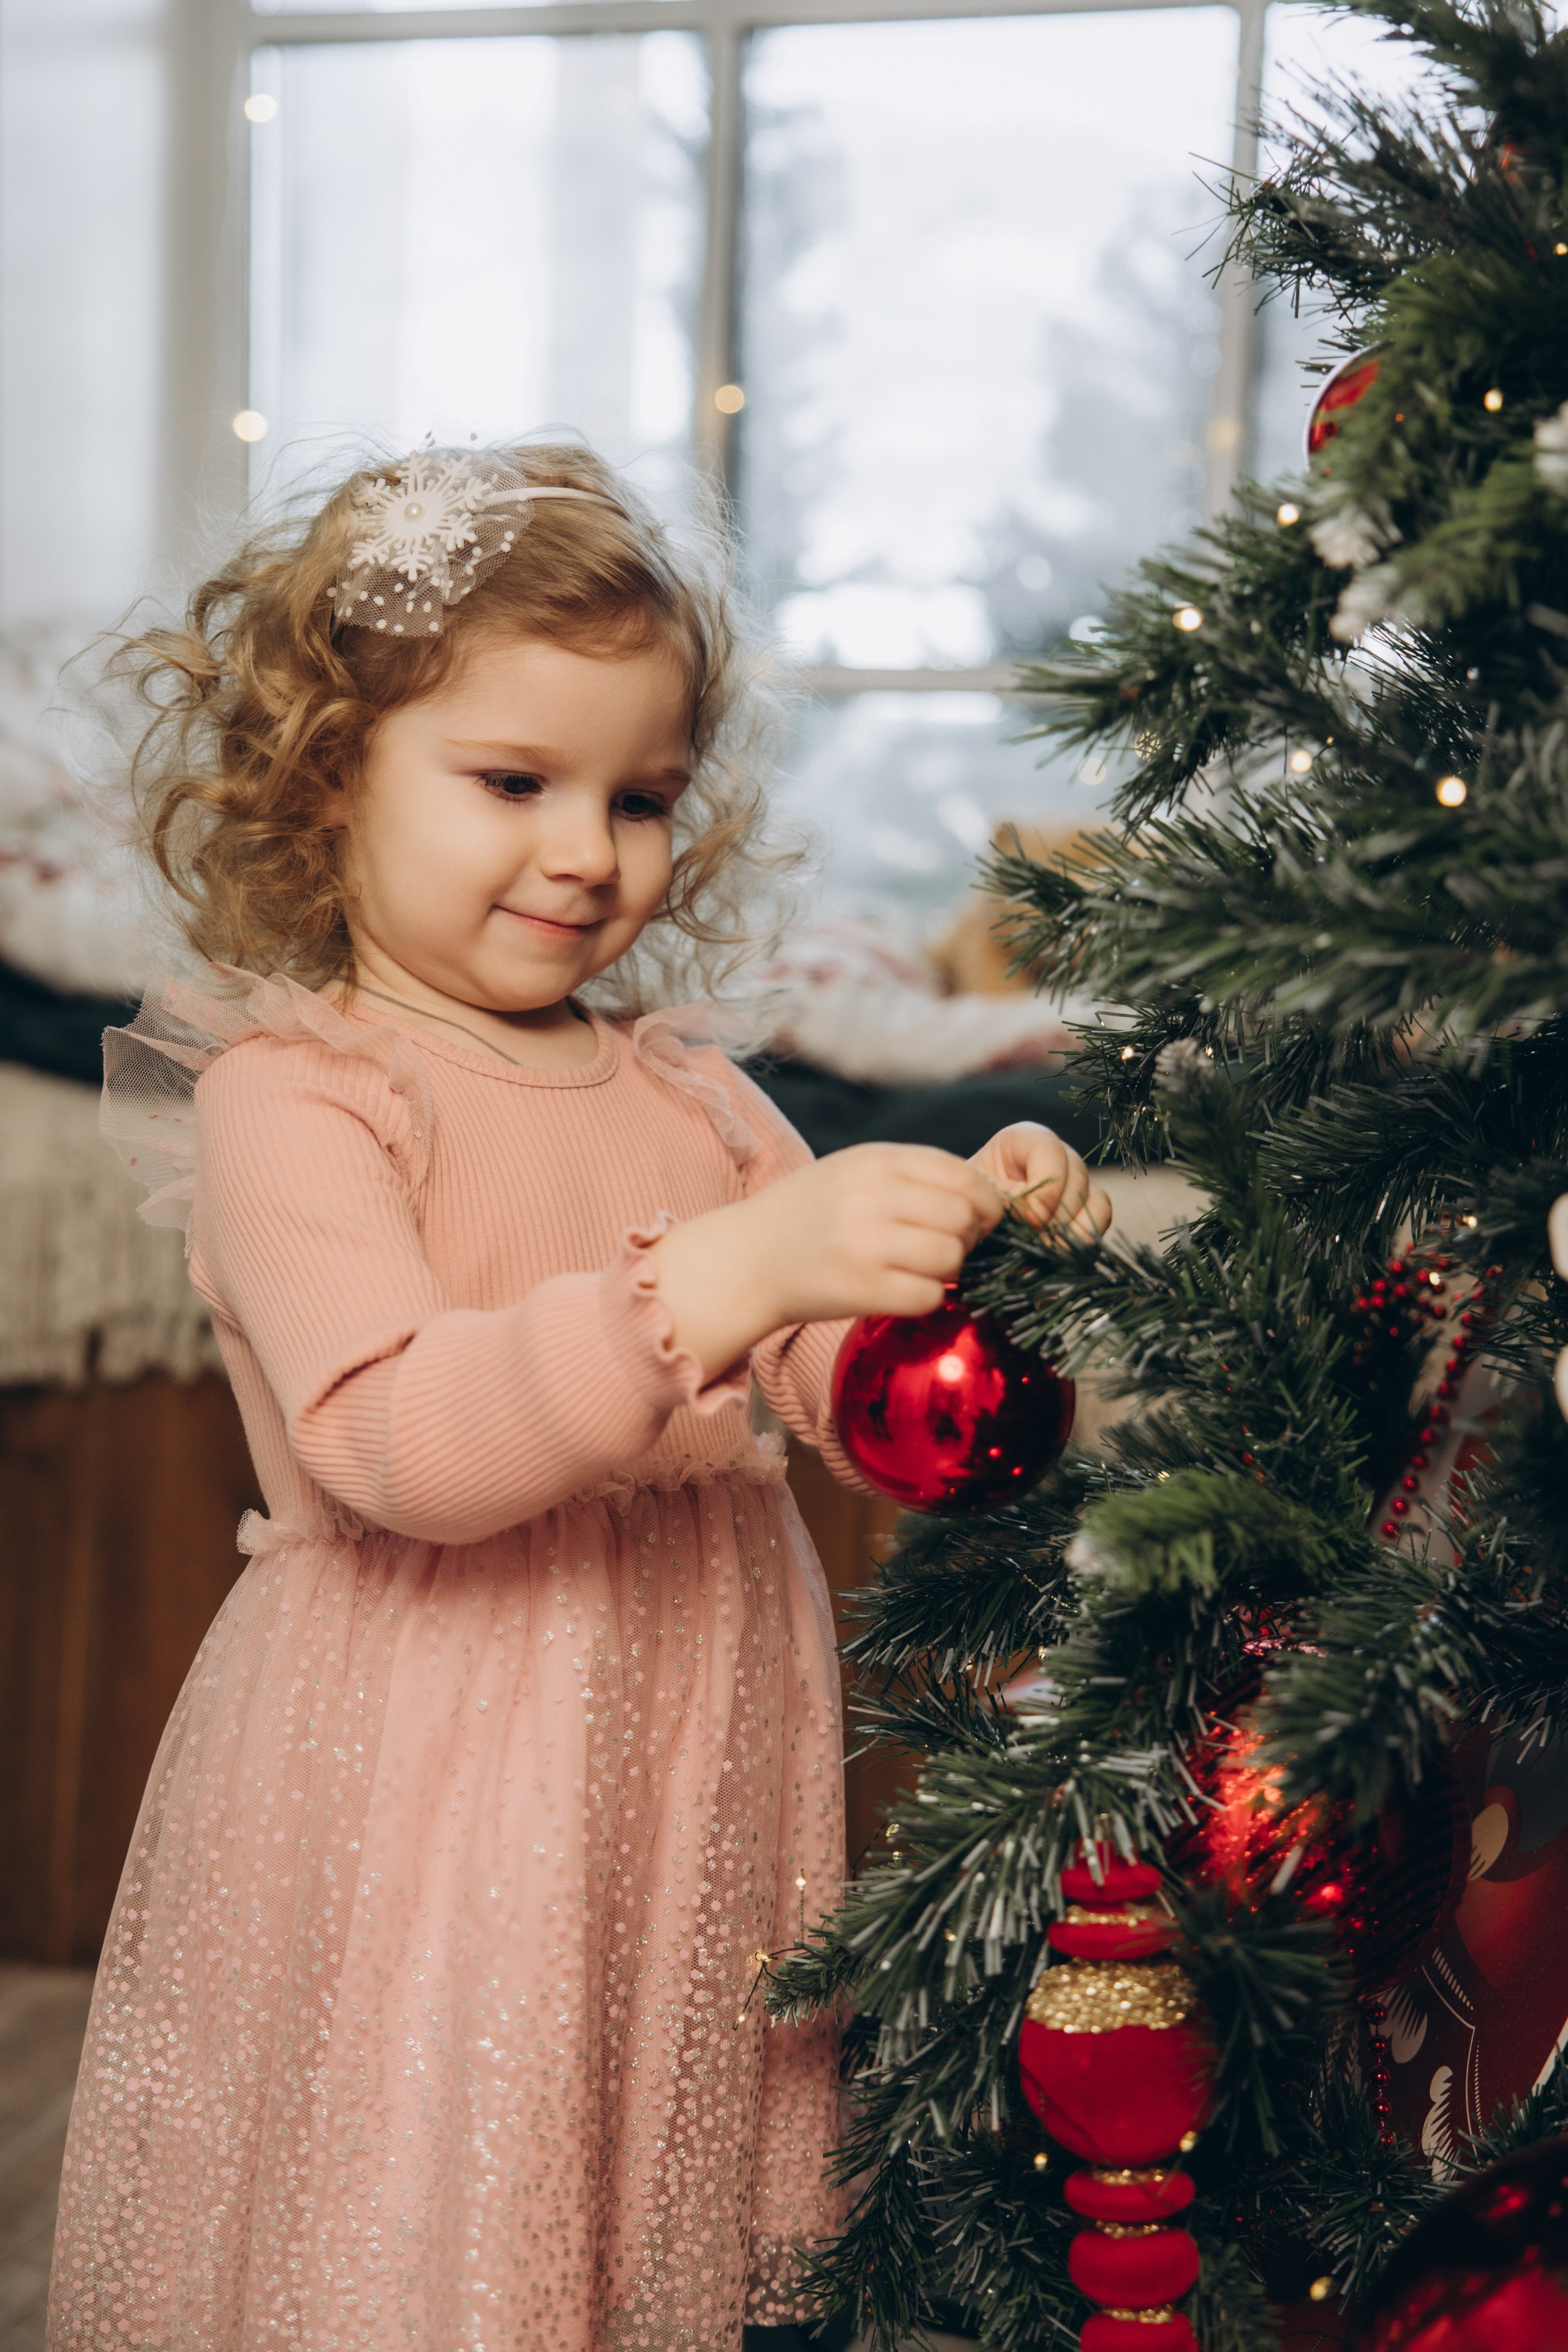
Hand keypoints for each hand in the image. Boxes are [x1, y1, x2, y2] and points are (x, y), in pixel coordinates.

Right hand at [649, 1142, 1002, 1379]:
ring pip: (951, 1256)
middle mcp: (872, 1197)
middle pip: (963, 1217)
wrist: (748, 1259)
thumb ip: (910, 1173)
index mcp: (875, 1161)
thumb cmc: (809, 1214)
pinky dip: (926, 1297)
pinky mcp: (861, 1289)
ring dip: (947, 1268)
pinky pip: (928, 1296)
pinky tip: (903, 1290)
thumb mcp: (853, 1171)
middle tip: (946, 1247)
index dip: (985, 1200)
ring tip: (920, 1268)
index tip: (981, 1218)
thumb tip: (980, 1196)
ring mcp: (866, 1243)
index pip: (962, 1175)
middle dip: (968, 1236)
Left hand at [970, 1122, 1110, 1243]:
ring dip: (1071, 1229)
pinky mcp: (1088, 1207)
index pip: (1050, 1150)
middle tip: (1035, 1237)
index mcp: (1025, 1139)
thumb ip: (1003, 1197)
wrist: (976, 1217)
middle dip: (1055, 1214)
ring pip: (1095, 1199)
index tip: (1029, 1218)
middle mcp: (1059, 1155)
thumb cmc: (973, 1197)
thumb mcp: (978, 1191)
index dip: (1044, 1186)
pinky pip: (1101, 1218)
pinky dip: (1084, 1238)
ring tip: (1046, 1248)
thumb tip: (1035, 1216)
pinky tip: (1060, 1252)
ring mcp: (1077, 1181)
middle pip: (1077, 1176)